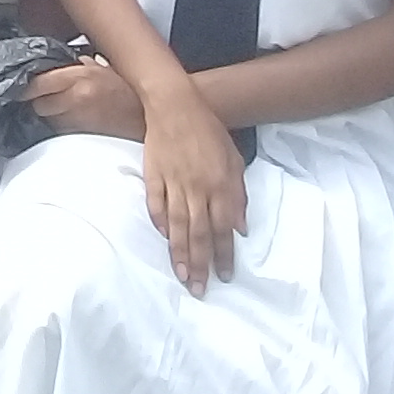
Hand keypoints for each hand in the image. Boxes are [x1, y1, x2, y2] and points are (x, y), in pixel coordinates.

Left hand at [24, 56, 143, 140]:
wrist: (146, 116)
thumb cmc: (127, 91)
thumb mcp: (102, 69)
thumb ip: (79, 65)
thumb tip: (58, 64)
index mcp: (80, 77)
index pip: (40, 83)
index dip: (28, 87)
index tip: (22, 86)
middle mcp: (77, 98)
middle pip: (39, 104)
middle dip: (37, 102)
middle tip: (42, 97)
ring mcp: (80, 119)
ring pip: (49, 120)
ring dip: (49, 115)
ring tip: (58, 108)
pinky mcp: (85, 135)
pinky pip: (62, 131)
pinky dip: (61, 126)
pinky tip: (69, 120)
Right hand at [136, 78, 245, 293]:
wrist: (175, 104)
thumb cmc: (210, 131)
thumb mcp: (235, 160)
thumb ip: (238, 195)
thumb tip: (240, 228)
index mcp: (220, 186)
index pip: (223, 229)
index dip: (224, 255)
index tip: (225, 276)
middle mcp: (197, 188)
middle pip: (199, 233)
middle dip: (201, 264)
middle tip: (200, 289)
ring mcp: (172, 182)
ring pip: (177, 224)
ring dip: (179, 252)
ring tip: (182, 275)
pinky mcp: (153, 174)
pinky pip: (155, 202)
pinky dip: (158, 221)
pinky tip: (161, 237)